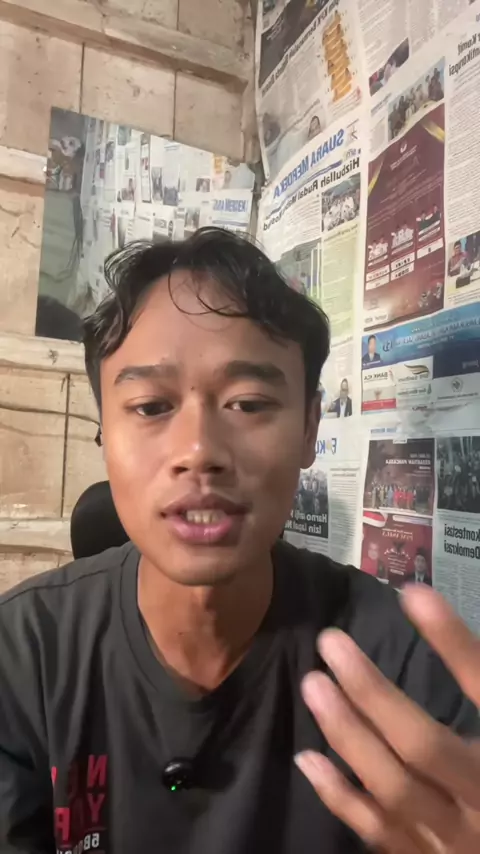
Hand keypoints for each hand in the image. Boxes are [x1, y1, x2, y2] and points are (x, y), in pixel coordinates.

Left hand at [296, 586, 479, 851]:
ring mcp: (455, 842)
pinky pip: (379, 833)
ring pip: (393, 789)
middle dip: (372, 692)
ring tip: (313, 683)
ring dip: (348, 733)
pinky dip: (340, 796)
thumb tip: (429, 609)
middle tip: (330, 642)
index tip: (413, 594)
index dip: (454, 642)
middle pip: (424, 746)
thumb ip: (476, 679)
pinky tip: (308, 758)